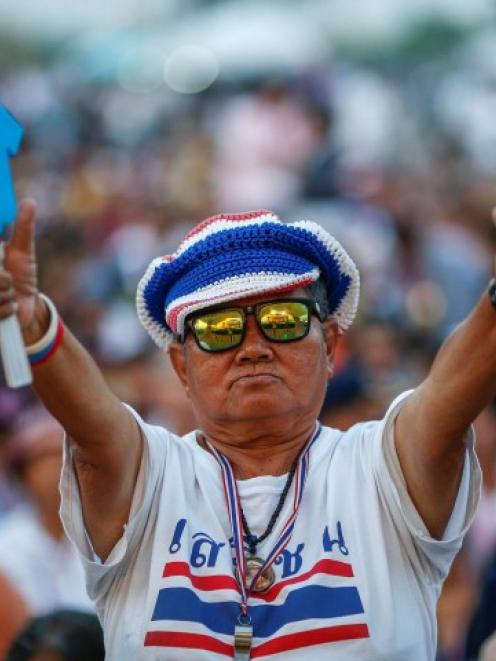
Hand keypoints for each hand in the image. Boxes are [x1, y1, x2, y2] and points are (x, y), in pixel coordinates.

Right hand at [0, 199, 37, 328]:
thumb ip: (23, 228)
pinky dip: (8, 307)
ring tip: (8, 293)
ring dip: (8, 293)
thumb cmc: (21, 276)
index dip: (0, 260)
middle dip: (3, 277)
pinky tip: (7, 306)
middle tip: (8, 278)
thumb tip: (30, 202)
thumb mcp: (23, 251)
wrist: (24, 306)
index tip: (4, 257)